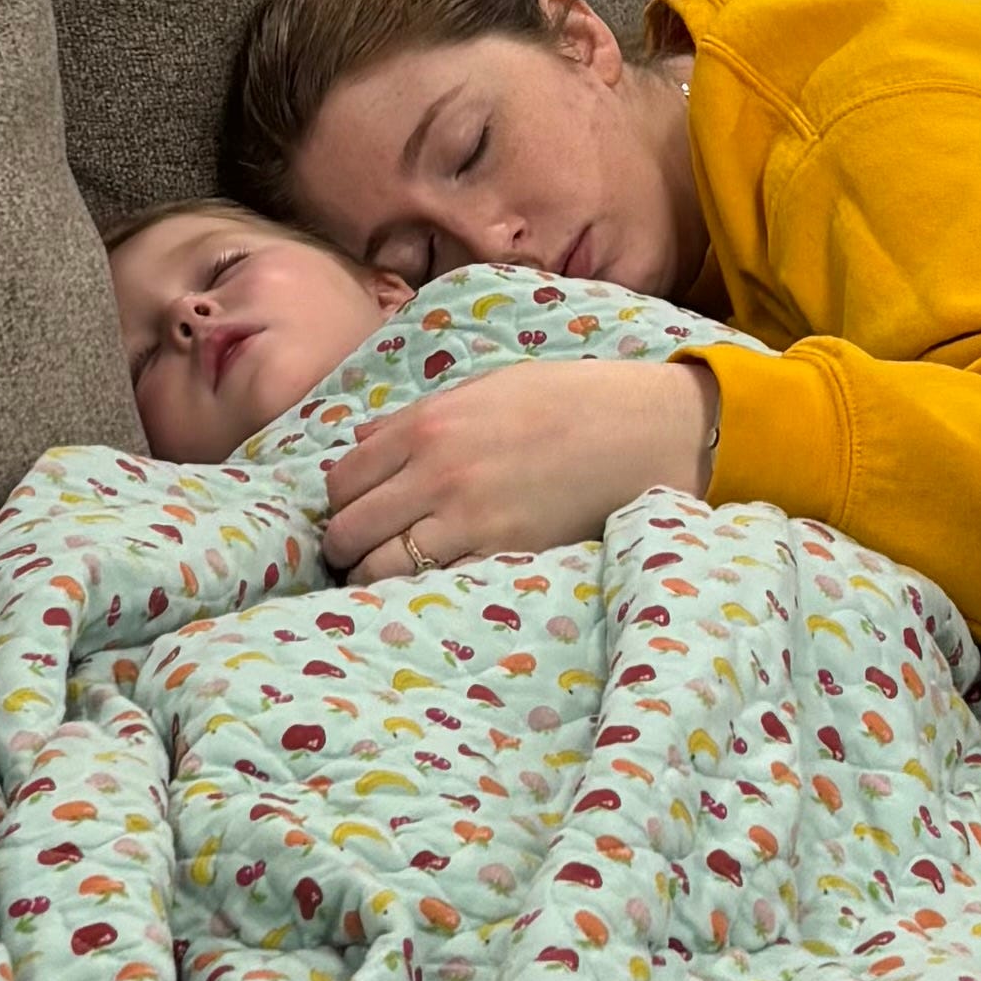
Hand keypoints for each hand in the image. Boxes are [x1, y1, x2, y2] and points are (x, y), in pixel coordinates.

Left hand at [322, 359, 714, 583]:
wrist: (639, 430)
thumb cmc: (566, 401)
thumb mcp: (483, 390)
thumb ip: (416, 419)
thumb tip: (361, 441)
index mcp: (427, 425)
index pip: (342, 479)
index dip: (340, 501)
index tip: (356, 510)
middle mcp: (436, 473)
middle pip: (349, 528)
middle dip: (345, 544)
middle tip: (361, 551)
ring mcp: (467, 520)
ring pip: (380, 569)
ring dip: (374, 575)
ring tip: (389, 574)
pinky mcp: (502, 555)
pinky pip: (434, 586)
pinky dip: (422, 590)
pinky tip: (433, 583)